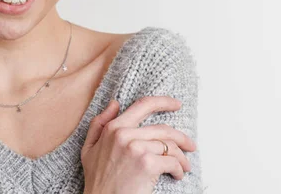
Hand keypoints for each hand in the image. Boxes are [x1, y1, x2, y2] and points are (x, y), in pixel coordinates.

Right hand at [81, 96, 196, 193]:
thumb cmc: (97, 179)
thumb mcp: (89, 148)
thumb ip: (99, 123)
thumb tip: (114, 103)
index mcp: (113, 128)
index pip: (143, 105)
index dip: (163, 102)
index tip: (176, 104)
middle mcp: (125, 134)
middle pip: (163, 129)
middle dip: (181, 138)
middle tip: (190, 145)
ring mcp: (137, 148)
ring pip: (170, 146)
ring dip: (181, 158)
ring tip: (184, 166)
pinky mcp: (147, 164)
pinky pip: (172, 161)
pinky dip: (179, 169)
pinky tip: (177, 175)